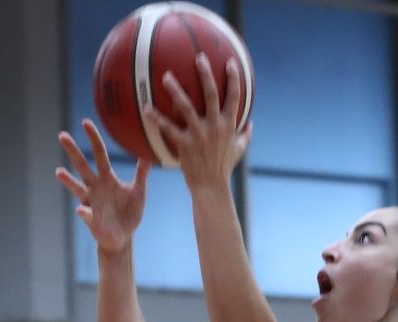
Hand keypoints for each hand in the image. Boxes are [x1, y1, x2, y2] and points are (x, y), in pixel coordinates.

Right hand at [58, 119, 148, 256]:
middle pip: (82, 165)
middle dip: (73, 150)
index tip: (85, 122)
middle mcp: (95, 187)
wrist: (123, 237)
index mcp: (107, 178)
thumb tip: (149, 153)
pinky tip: (81, 210)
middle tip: (62, 135)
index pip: (99, 154)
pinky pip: (86, 214)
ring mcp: (90, 202)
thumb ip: (142, 173)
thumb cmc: (130, 213)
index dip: (93, 138)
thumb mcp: (139, 191)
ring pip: (77, 188)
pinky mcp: (91, 219)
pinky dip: (84, 212)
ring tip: (58, 172)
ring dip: (68, 181)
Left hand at [147, 54, 251, 190]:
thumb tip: (251, 124)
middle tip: (199, 58)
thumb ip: (245, 136)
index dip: (233, 78)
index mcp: (229, 125)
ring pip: (187, 107)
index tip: (229, 62)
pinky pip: (169, 128)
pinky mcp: (185, 144)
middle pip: (211, 94)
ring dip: (176, 90)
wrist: (212, 187)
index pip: (234, 97)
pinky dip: (157, 118)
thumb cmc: (224, 168)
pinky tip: (146, 108)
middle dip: (206, 74)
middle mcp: (215, 126)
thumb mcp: (239, 151)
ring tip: (166, 76)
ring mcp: (199, 134)